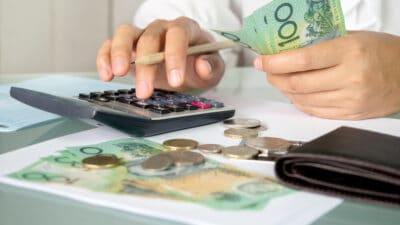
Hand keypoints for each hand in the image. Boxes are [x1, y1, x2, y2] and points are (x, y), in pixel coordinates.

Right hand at [96, 17, 224, 98]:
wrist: (188, 66)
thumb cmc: (200, 64)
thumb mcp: (213, 69)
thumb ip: (211, 67)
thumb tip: (203, 66)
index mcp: (186, 29)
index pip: (178, 34)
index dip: (175, 56)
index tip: (175, 81)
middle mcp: (162, 28)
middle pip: (150, 38)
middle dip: (146, 65)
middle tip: (145, 91)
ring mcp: (143, 35)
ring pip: (126, 34)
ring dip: (120, 53)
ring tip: (118, 74)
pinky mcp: (128, 46)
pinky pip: (111, 44)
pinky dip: (105, 57)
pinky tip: (107, 75)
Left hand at [254, 31, 399, 119]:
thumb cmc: (381, 51)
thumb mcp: (354, 38)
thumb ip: (321, 44)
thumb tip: (286, 51)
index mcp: (349, 52)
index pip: (302, 60)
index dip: (276, 62)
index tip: (262, 60)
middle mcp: (349, 78)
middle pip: (298, 83)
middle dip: (275, 77)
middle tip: (267, 70)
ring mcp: (350, 100)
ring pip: (303, 99)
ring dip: (285, 90)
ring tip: (280, 80)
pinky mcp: (350, 114)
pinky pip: (314, 111)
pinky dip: (299, 102)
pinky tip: (296, 93)